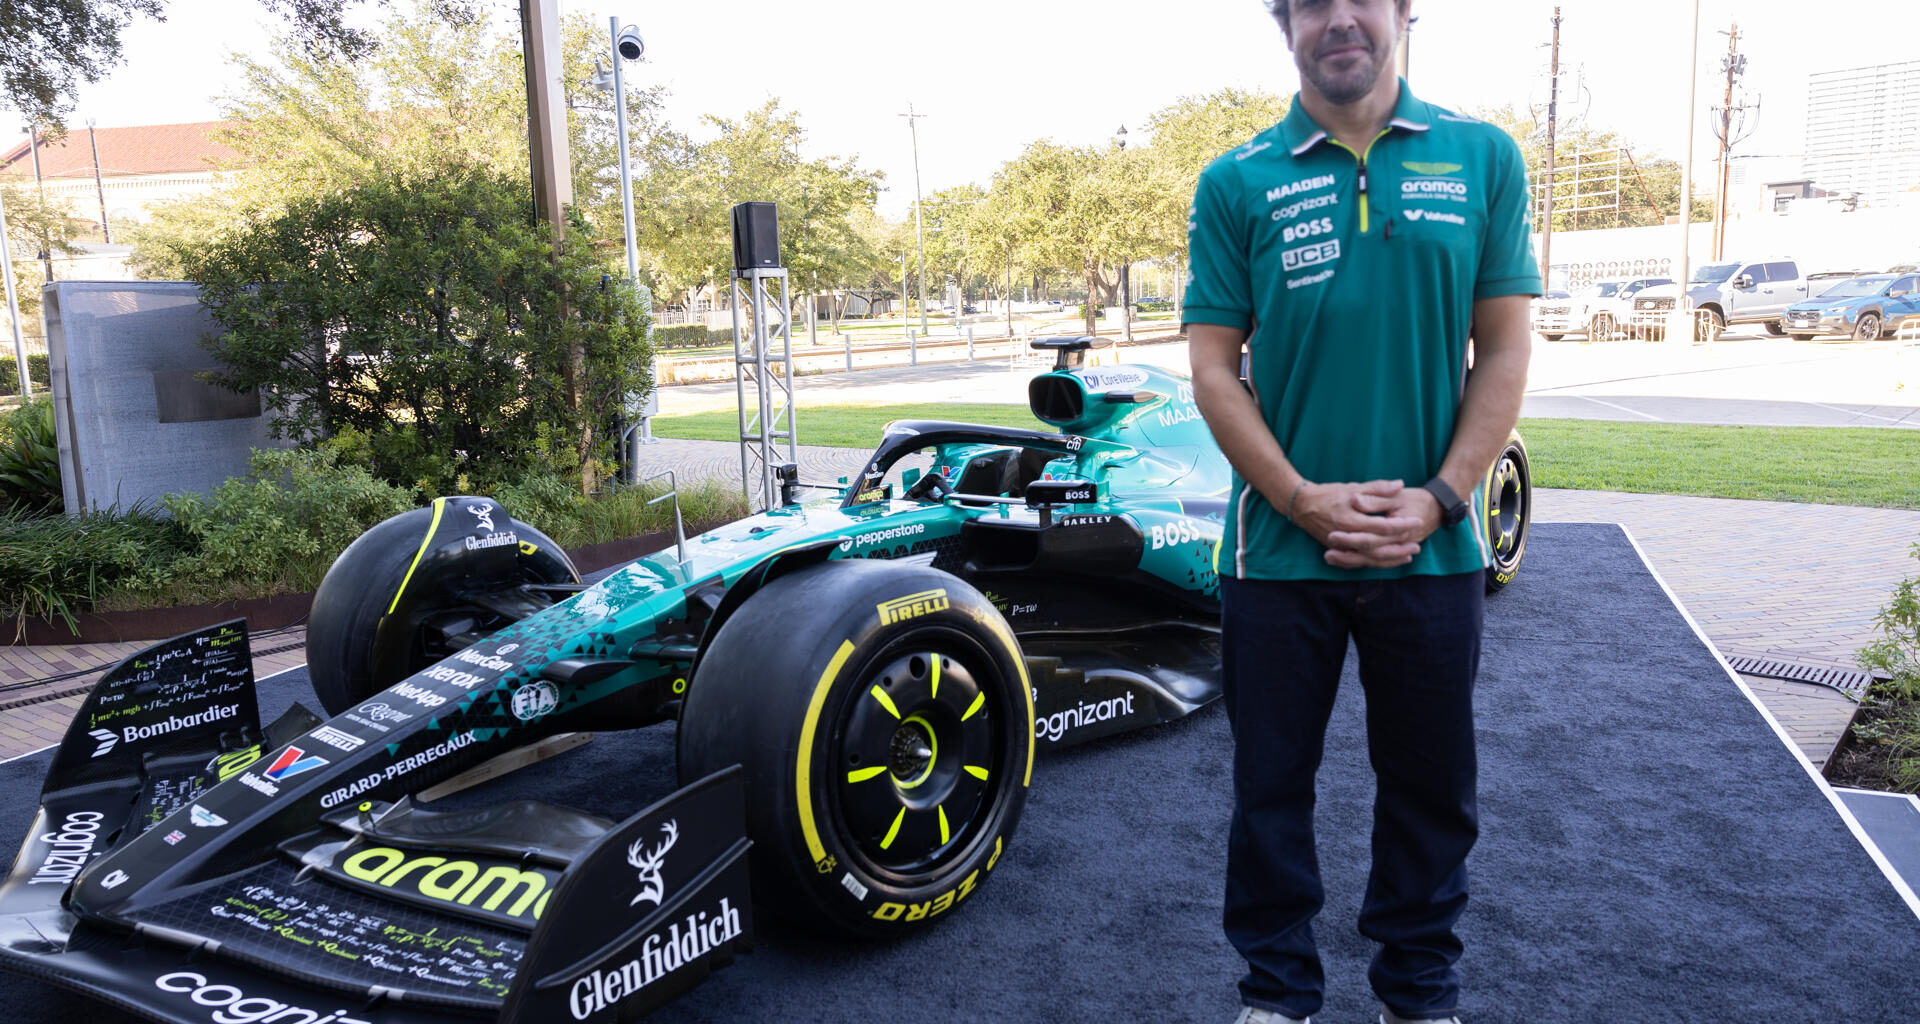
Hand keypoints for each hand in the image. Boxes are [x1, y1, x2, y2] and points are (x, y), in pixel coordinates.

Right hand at [1287, 479, 1439, 569]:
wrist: (1302, 505)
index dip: (1402, 524)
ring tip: (1408, 556)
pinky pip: (1360, 561)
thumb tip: (1399, 484)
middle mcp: (1347, 536)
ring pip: (1370, 558)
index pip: (1383, 526)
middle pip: (1379, 547)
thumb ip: (1377, 488)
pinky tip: (1388, 561)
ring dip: (1391, 559)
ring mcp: (1342, 546)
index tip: (1417, 521)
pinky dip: (1375, 562)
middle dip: (1400, 547)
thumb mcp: (1353, 487)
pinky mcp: (1339, 550)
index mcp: (1352, 519)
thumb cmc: (1329, 494)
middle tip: (1418, 545)